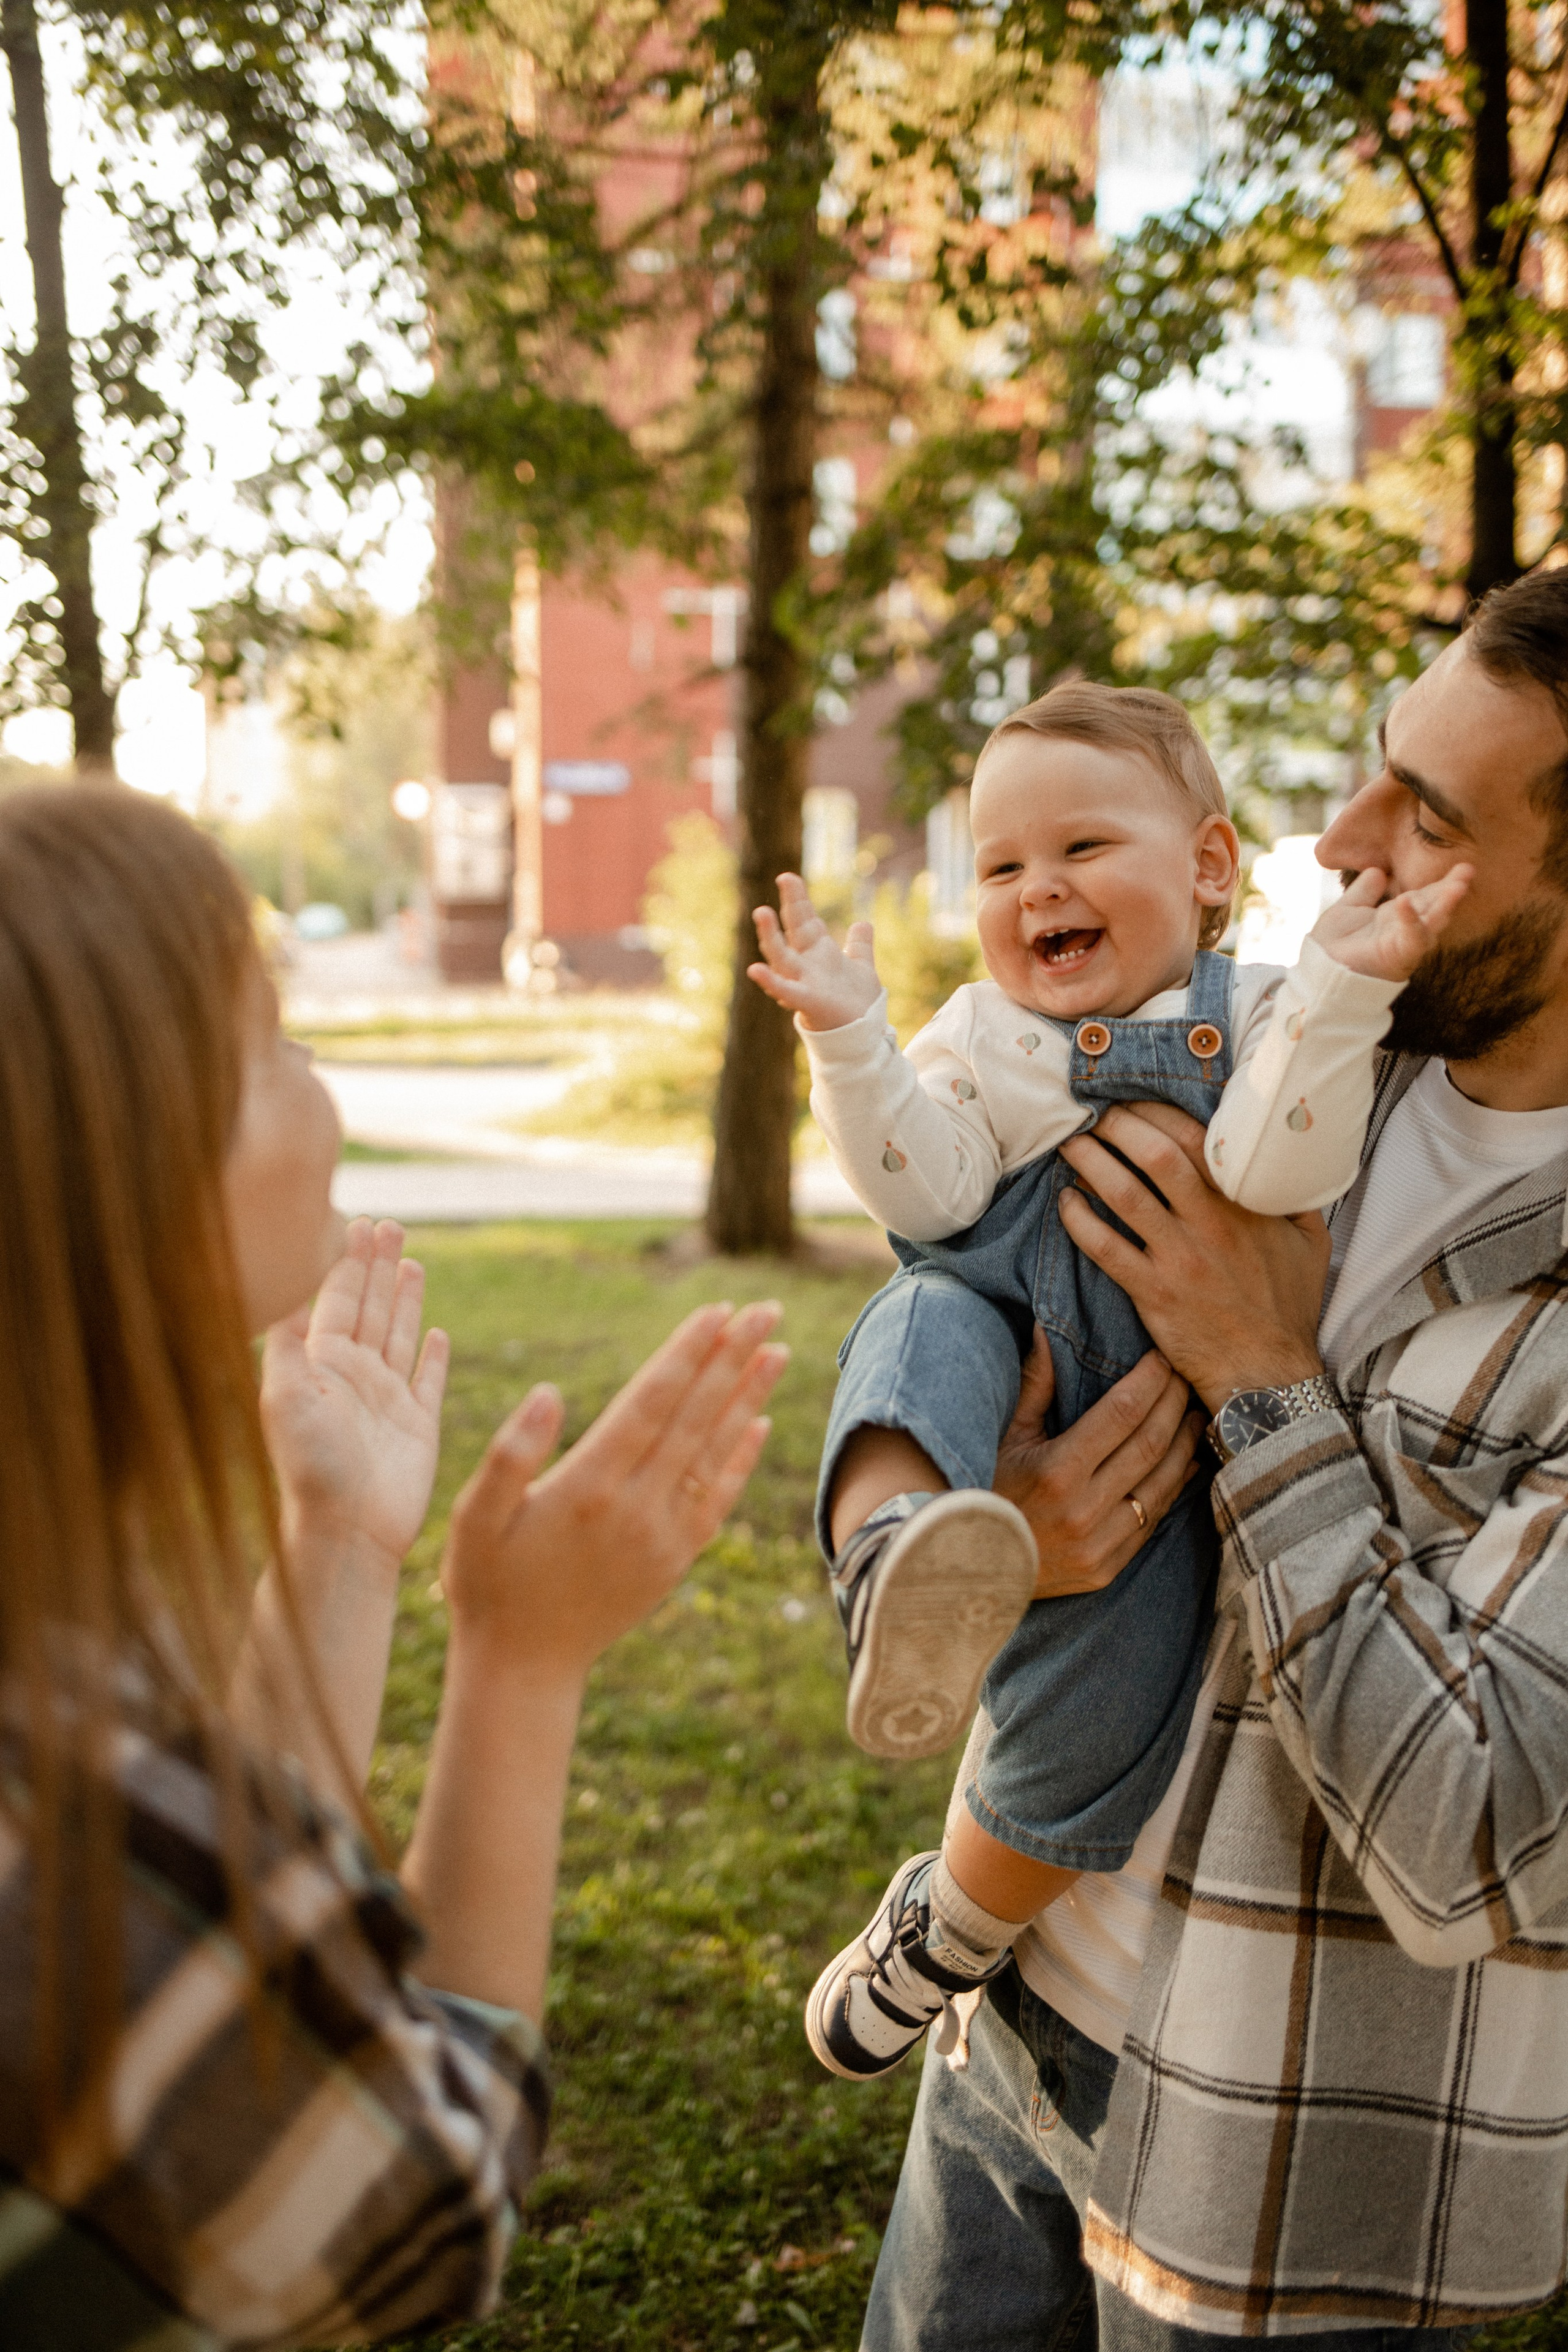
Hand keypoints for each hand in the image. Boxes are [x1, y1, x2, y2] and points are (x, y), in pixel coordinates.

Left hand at [261, 1217, 449, 1573]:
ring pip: (400, 1335)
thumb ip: (287, 1343)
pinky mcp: (418, 1426)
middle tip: (389, 1226)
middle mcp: (355, 1377)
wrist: (347, 1531)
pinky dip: (432, 1356)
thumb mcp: (286, 1397)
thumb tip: (284, 1292)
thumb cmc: (311, 1467)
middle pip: (370, 1308)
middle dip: (378, 1267)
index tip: (356, 1223)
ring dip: (405, 1299)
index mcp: (323, 1365)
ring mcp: (388, 1401)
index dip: (347, 1263)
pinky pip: (428, 1381)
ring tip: (412, 1262)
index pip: (337, 1301)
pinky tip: (436, 1332)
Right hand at [440, 1300, 788, 1676]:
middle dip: (732, 1358)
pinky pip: (717, 1500)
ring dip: (749, 1398)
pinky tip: (761, 1424)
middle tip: (766, 1309)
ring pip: (715, 1452)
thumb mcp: (474, 1517)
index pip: (651, 1402)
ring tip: (779, 1350)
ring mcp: (663, 1536)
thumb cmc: (487, 1584)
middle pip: (695, 1416)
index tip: (719, 1311)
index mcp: (588, 1485)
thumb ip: (510, 1453)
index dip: (687, 1353)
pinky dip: (741, 1460)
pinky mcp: (675, 1560)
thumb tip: (549, 1391)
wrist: (524, 1667)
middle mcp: (636, 1507)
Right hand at [748, 871, 881, 1032]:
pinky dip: (770, 981)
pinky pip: (785, 990)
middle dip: (790, 905)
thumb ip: (859, 945)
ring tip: (762, 913)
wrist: (862, 1033)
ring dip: (770, 936)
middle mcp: (806, 964)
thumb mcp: (861, 966)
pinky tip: (754, 969)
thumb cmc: (857, 1002)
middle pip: (794, 930)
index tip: (788, 877)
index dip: (797, 899)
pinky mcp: (806, 1002)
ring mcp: (803, 982)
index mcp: (818, 953)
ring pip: (781, 957)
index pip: (805, 920)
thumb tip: (863, 924)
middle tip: (785, 878)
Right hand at [994, 1329, 1204, 1593]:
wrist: (973, 1568)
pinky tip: (1185, 1463)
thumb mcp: (1004, 1437)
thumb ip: (1034, 1385)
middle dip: (1175, 1405)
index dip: (1150, 1382)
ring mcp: (1099, 1544)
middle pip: (1150, 1445)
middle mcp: (1083, 1510)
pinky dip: (1174, 1487)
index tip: (1162, 1359)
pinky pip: (1154, 1521)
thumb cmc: (985, 1491)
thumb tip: (1046, 1330)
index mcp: (1056, 1471)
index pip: (1122, 1414)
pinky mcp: (1108, 1568)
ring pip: (1162, 1484)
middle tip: (1187, 1378)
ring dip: (1186, 1445)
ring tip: (1196, 1414)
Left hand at [1058, 1102, 1330, 1411]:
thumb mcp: (1311, 1242)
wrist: (1267, 1372)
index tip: (1134, 1099)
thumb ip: (1296, 1196)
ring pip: (1125, 1196)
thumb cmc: (1288, 1306)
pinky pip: (1106, 1249)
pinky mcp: (1152, 1293)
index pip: (1196, 1140)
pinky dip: (1079, 1222)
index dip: (1158, 1113)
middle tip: (1094, 1113)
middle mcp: (1209, 1226)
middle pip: (1155, 1157)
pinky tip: (1065, 1202)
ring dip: (1091, 1164)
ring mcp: (1178, 1259)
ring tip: (1070, 1145)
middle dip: (1119, 1127)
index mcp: (1245, 1205)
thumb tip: (1285, 1156)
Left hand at [1312, 863, 1472, 982]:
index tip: (1463, 867)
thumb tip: (1377, 871)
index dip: (1443, 883)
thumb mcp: (1348, 909)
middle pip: (1436, 909)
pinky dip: (1410, 922)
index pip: (1426, 897)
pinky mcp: (1396, 959)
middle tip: (1469, 870)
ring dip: (1444, 906)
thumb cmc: (1332, 946)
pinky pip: (1409, 941)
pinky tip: (1405, 902)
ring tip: (1458, 886)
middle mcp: (1406, 931)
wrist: (1317, 969)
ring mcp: (1403, 946)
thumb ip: (1364, 891)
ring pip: (1431, 925)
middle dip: (1452, 891)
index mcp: (1397, 918)